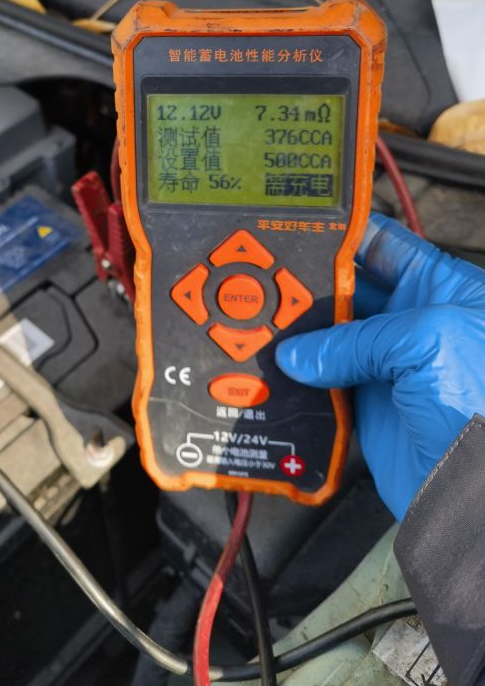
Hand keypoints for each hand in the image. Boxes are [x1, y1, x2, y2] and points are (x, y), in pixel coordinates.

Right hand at [275, 213, 484, 519]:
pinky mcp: (366, 409)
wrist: (482, 499)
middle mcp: (411, 324)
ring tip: (261, 326)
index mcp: (439, 288)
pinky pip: (321, 386)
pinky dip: (296, 381)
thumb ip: (360, 338)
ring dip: (296, 337)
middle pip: (344, 291)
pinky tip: (275, 372)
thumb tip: (303, 352)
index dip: (337, 233)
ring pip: (327, 340)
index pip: (380, 243)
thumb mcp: (429, 343)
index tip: (293, 226)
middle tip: (264, 282)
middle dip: (304, 285)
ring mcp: (387, 367)